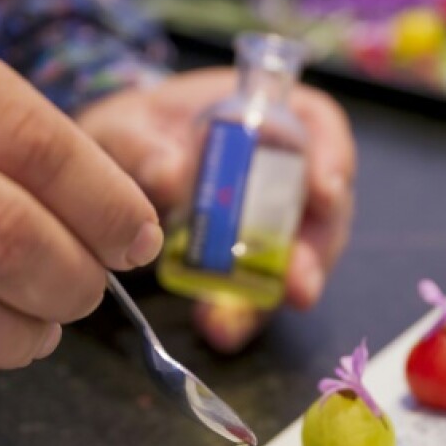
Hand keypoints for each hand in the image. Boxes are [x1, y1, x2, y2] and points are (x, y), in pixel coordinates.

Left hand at [76, 68, 356, 351]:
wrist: (112, 173)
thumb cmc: (135, 135)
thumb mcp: (127, 129)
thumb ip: (143, 147)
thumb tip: (171, 175)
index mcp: (271, 116)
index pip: (320, 128)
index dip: (332, 160)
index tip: (326, 193)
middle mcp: (288, 172)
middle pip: (323, 210)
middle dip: (313, 253)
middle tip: (300, 286)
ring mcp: (276, 224)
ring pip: (297, 260)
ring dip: (276, 294)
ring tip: (241, 321)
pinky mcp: (255, 266)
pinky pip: (261, 290)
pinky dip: (243, 313)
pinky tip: (219, 329)